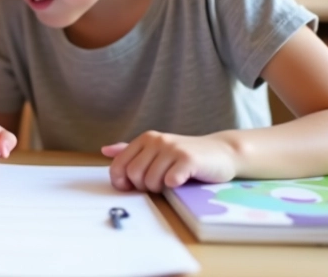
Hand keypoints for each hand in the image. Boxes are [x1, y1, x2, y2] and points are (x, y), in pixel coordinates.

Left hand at [101, 131, 237, 191]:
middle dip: (144, 187)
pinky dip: (174, 186)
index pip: (119, 165)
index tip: (132, 187)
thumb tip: (105, 151)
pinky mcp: (188, 159)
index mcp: (145, 139)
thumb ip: (131, 151)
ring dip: (160, 188)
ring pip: (150, 181)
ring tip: (172, 181)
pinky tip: (182, 180)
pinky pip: (170, 181)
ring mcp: (172, 148)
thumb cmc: (185, 156)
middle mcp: (157, 140)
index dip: (122, 182)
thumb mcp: (157, 151)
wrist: (221, 153)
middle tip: (159, 183)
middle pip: (134, 175)